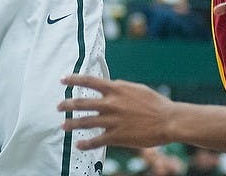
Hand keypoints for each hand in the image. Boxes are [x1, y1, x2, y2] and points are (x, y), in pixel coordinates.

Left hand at [58, 73, 172, 150]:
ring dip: (71, 124)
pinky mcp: (117, 136)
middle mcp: (111, 103)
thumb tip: (109, 86)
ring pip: (85, 122)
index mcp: (116, 88)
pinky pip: (96, 141)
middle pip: (82, 103)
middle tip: (58, 107)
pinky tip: (78, 145)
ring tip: (62, 126)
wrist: (167, 120)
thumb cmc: (154, 102)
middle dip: (67, 104)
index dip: (73, 79)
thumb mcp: (135, 88)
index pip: (89, 81)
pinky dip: (85, 143)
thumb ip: (120, 88)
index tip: (62, 80)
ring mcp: (113, 120)